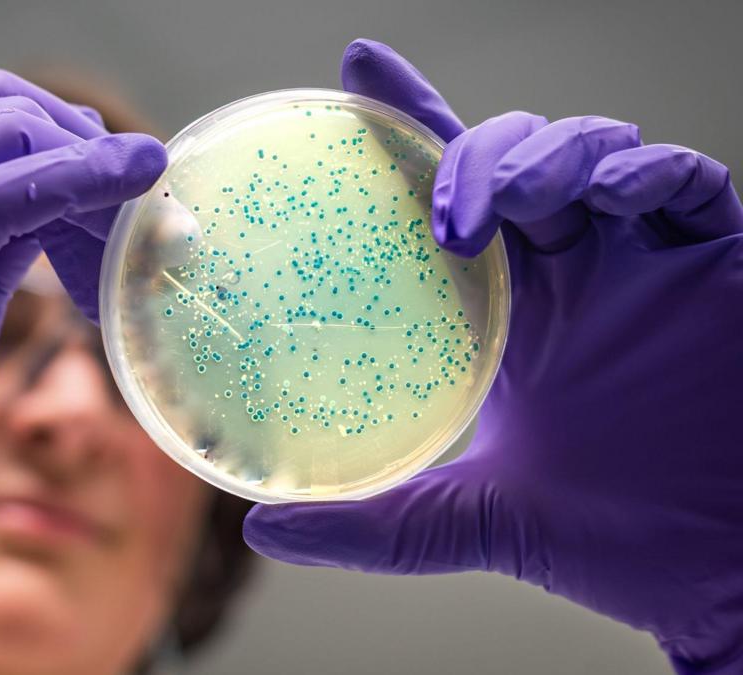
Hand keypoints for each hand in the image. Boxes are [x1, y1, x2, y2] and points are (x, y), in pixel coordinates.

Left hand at [244, 40, 742, 672]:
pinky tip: (611, 194)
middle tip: (435, 203)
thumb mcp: (481, 522)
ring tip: (502, 202)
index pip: (450, 195)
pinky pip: (689, 187)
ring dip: (545, 155)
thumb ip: (383, 526)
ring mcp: (646, 259)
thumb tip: (266, 534)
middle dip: (472, 152)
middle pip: (516, 158)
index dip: (410, 125)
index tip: (357, 74)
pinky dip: (649, 174)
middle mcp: (574, 266)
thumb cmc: (615, 537)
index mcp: (510, 305)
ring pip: (594, 154)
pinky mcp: (721, 262)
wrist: (723, 568)